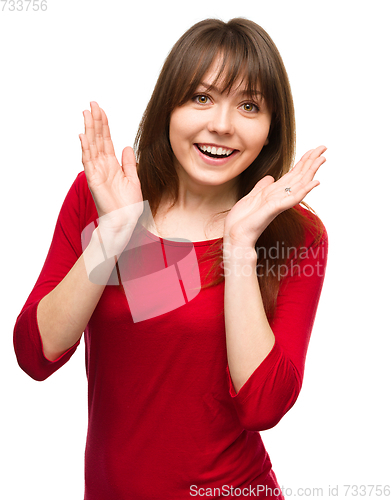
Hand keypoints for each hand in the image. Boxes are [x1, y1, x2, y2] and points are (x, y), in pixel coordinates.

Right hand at [79, 102, 143, 232]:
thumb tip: (127, 147)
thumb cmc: (128, 205)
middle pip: (97, 139)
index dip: (104, 125)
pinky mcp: (94, 180)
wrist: (125, 221)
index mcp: (112, 164)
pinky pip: (88, 161)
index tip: (101, 110)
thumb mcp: (133, 179)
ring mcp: (96, 171)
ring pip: (91, 146)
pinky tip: (83, 136)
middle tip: (92, 103)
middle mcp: (102, 165)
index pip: (106, 140)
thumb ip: (128, 163)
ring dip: (89, 129)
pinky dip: (85, 148)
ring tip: (86, 113)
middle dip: (95, 121)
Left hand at [224, 146, 326, 246]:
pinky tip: (315, 182)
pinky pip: (293, 198)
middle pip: (300, 176)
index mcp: (275, 193)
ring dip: (311, 171)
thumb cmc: (242, 221)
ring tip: (322, 159)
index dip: (303, 161)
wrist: (236, 236)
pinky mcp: (275, 208)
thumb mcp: (252, 197)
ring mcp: (279, 203)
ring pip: (300, 184)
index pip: (293, 174)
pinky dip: (304, 190)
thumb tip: (270, 178)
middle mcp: (280, 196)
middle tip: (324, 147)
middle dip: (311, 161)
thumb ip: (262, 187)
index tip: (313, 150)